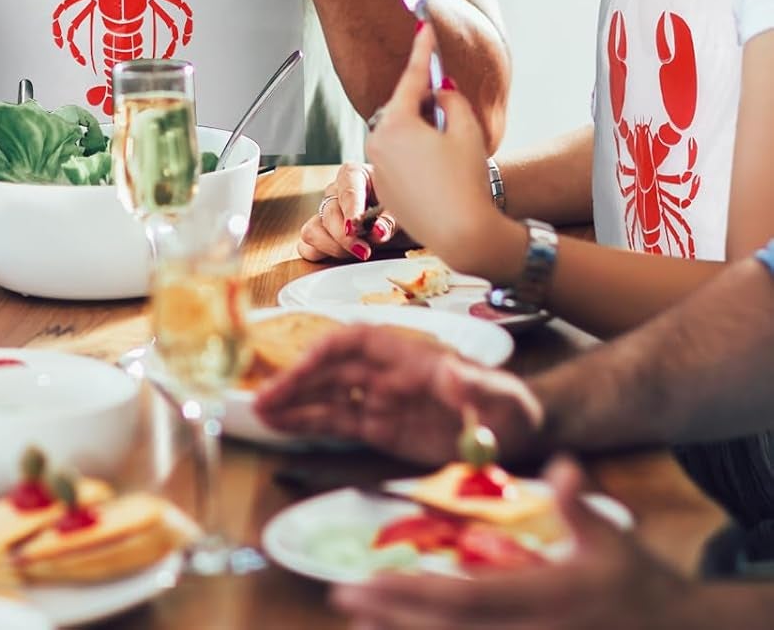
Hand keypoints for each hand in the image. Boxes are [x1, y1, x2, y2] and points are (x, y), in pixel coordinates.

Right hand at [252, 324, 541, 463]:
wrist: (519, 433)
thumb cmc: (510, 405)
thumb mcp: (500, 394)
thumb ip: (474, 385)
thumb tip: (448, 373)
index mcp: (407, 356)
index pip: (354, 344)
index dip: (323, 353)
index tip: (298, 368)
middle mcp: (384, 374)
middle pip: (330, 371)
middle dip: (295, 383)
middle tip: (262, 400)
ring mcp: (379, 400)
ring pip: (326, 396)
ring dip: (293, 403)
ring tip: (259, 413)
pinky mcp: (380, 428)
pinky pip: (337, 422)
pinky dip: (308, 424)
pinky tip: (281, 427)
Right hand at [295, 162, 399, 261]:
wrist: (403, 215)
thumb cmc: (400, 205)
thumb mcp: (402, 210)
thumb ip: (390, 221)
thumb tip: (377, 232)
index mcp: (354, 175)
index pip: (348, 191)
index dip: (351, 210)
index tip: (355, 227)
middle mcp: (335, 191)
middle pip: (328, 214)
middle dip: (344, 237)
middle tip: (365, 251)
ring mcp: (324, 212)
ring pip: (312, 231)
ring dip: (333, 247)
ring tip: (358, 253)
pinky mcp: (320, 233)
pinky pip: (306, 246)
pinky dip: (321, 254)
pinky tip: (342, 258)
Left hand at [332, 458, 697, 629]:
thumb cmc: (639, 581)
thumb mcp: (613, 538)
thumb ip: (581, 505)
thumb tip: (563, 464)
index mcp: (542, 598)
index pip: (464, 599)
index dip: (411, 593)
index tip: (366, 580)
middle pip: (448, 628)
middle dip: (392, 614)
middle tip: (339, 596)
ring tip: (356, 617)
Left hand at [365, 24, 504, 270]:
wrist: (463, 234)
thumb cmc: (466, 180)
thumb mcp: (467, 130)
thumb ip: (451, 100)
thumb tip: (439, 92)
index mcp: (396, 123)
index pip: (412, 78)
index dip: (423, 51)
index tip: (424, 26)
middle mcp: (377, 142)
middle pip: (403, 109)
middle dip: (425, 107)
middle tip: (451, 117)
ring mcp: (377, 167)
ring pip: (400, 136)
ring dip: (420, 135)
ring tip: (450, 157)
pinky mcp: (383, 188)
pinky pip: (398, 161)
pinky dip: (416, 160)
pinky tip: (440, 178)